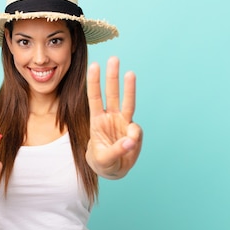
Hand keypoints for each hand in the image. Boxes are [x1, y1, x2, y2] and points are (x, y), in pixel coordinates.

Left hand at [86, 56, 142, 178]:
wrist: (113, 170)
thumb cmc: (103, 162)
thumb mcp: (103, 160)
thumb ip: (116, 151)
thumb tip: (131, 139)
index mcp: (97, 121)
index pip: (94, 98)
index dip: (94, 83)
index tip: (94, 66)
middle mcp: (111, 117)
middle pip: (111, 93)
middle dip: (112, 76)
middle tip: (113, 58)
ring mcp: (124, 123)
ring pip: (128, 102)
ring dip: (129, 87)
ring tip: (130, 73)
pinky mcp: (134, 132)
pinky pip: (136, 131)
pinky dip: (134, 138)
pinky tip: (128, 147)